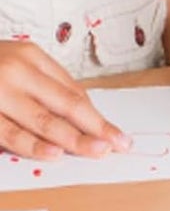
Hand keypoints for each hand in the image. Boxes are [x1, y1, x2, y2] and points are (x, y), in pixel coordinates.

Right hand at [0, 41, 130, 158]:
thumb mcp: (17, 60)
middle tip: (115, 145)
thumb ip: (45, 83)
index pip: (72, 91)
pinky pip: (5, 132)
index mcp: (30, 56)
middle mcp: (14, 71)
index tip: (117, 134)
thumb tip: (83, 111)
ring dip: (68, 139)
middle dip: (92, 128)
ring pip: (38, 120)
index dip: (96, 115)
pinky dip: (29, 145)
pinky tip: (50, 153)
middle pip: (62, 105)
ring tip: (93, 151)